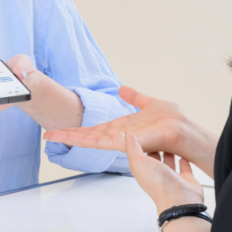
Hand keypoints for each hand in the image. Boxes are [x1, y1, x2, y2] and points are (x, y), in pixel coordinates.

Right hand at [43, 86, 217, 177]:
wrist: (184, 132)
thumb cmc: (171, 121)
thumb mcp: (148, 104)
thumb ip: (134, 98)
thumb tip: (121, 89)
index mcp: (121, 128)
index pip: (94, 130)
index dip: (78, 131)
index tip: (61, 130)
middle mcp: (118, 136)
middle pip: (88, 136)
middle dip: (68, 136)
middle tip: (48, 135)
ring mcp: (120, 141)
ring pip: (90, 140)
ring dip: (71, 138)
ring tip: (53, 136)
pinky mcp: (125, 142)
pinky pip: (103, 141)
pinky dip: (86, 139)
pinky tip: (73, 137)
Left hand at [123, 130, 203, 214]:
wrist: (179, 198)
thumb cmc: (157, 182)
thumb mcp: (138, 161)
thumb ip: (132, 147)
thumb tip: (126, 134)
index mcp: (143, 170)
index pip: (139, 154)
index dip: (140, 143)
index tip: (142, 130)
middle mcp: (156, 174)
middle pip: (154, 157)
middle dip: (154, 146)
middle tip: (157, 132)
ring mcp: (171, 176)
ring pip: (169, 161)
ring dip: (168, 152)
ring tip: (170, 139)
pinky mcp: (185, 179)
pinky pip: (184, 167)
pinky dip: (183, 160)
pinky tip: (183, 152)